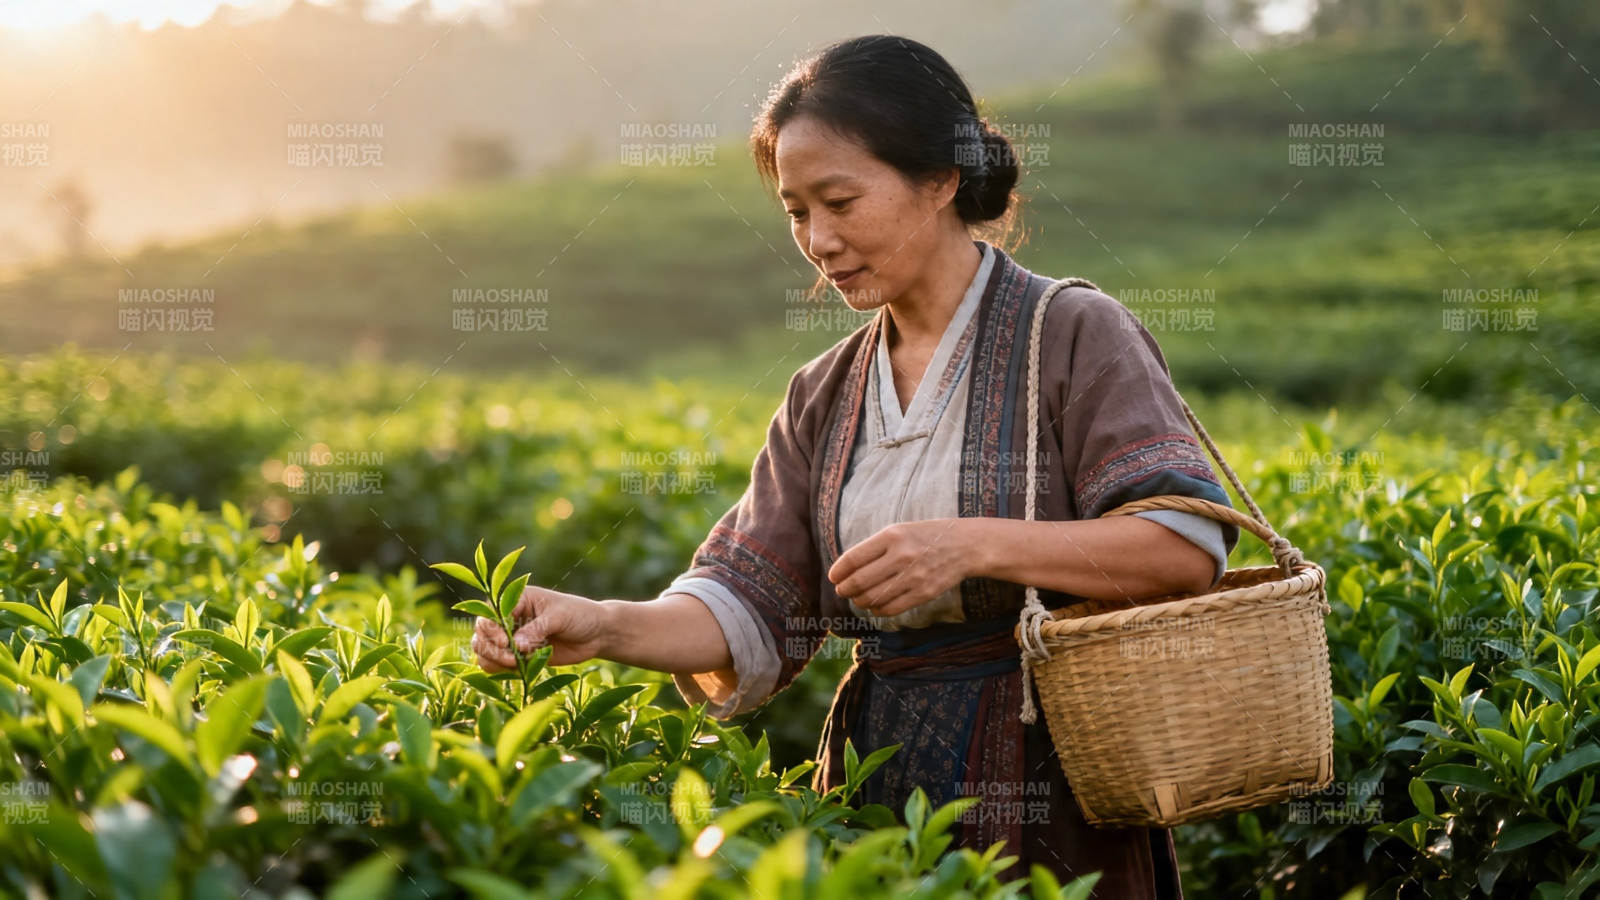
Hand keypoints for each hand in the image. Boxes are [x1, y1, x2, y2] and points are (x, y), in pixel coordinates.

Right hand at [469, 585, 608, 670]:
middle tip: (513, 659)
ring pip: (484, 650)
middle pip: (481, 633)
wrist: (597, 634)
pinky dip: (500, 670)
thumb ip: (537, 629)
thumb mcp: (559, 617)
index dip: (491, 629)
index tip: (506, 642)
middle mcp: (509, 617)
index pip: (488, 613)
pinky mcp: (518, 655)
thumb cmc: (580, 615)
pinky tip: (518, 669)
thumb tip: (516, 646)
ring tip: (516, 664)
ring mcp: (512, 637)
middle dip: (491, 648)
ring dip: (493, 660)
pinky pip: (496, 664)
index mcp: (517, 599)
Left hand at [827, 518, 975, 618]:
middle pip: (859, 582)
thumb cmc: (926, 536)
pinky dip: (878, 610)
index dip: (838, 571)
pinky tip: (876, 606)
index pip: (853, 558)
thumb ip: (875, 547)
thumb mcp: (900, 531)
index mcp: (892, 536)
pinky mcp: (923, 593)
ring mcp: (913, 576)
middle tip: (843, 591)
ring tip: (859, 599)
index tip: (834, 577)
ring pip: (873, 598)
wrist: (965, 545)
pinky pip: (891, 609)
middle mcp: (901, 555)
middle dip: (845, 590)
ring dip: (860, 602)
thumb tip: (846, 569)